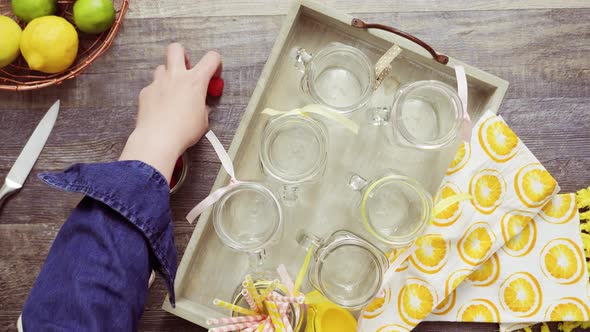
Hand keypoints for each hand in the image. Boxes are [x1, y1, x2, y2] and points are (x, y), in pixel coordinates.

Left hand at [120, 43, 221, 182]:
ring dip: (168, 76)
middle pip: (176, 49)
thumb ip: (202, 106)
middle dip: (182, 55)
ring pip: (162, 68)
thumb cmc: (184, 131)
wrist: (158, 139)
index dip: (215, 63)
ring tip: (171, 93)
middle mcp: (176, 76)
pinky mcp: (145, 92)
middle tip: (185, 70)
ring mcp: (158, 82)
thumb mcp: (203, 120)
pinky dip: (157, 94)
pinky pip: (152, 87)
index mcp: (195, 81)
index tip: (213, 76)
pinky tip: (159, 108)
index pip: (211, 58)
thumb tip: (200, 105)